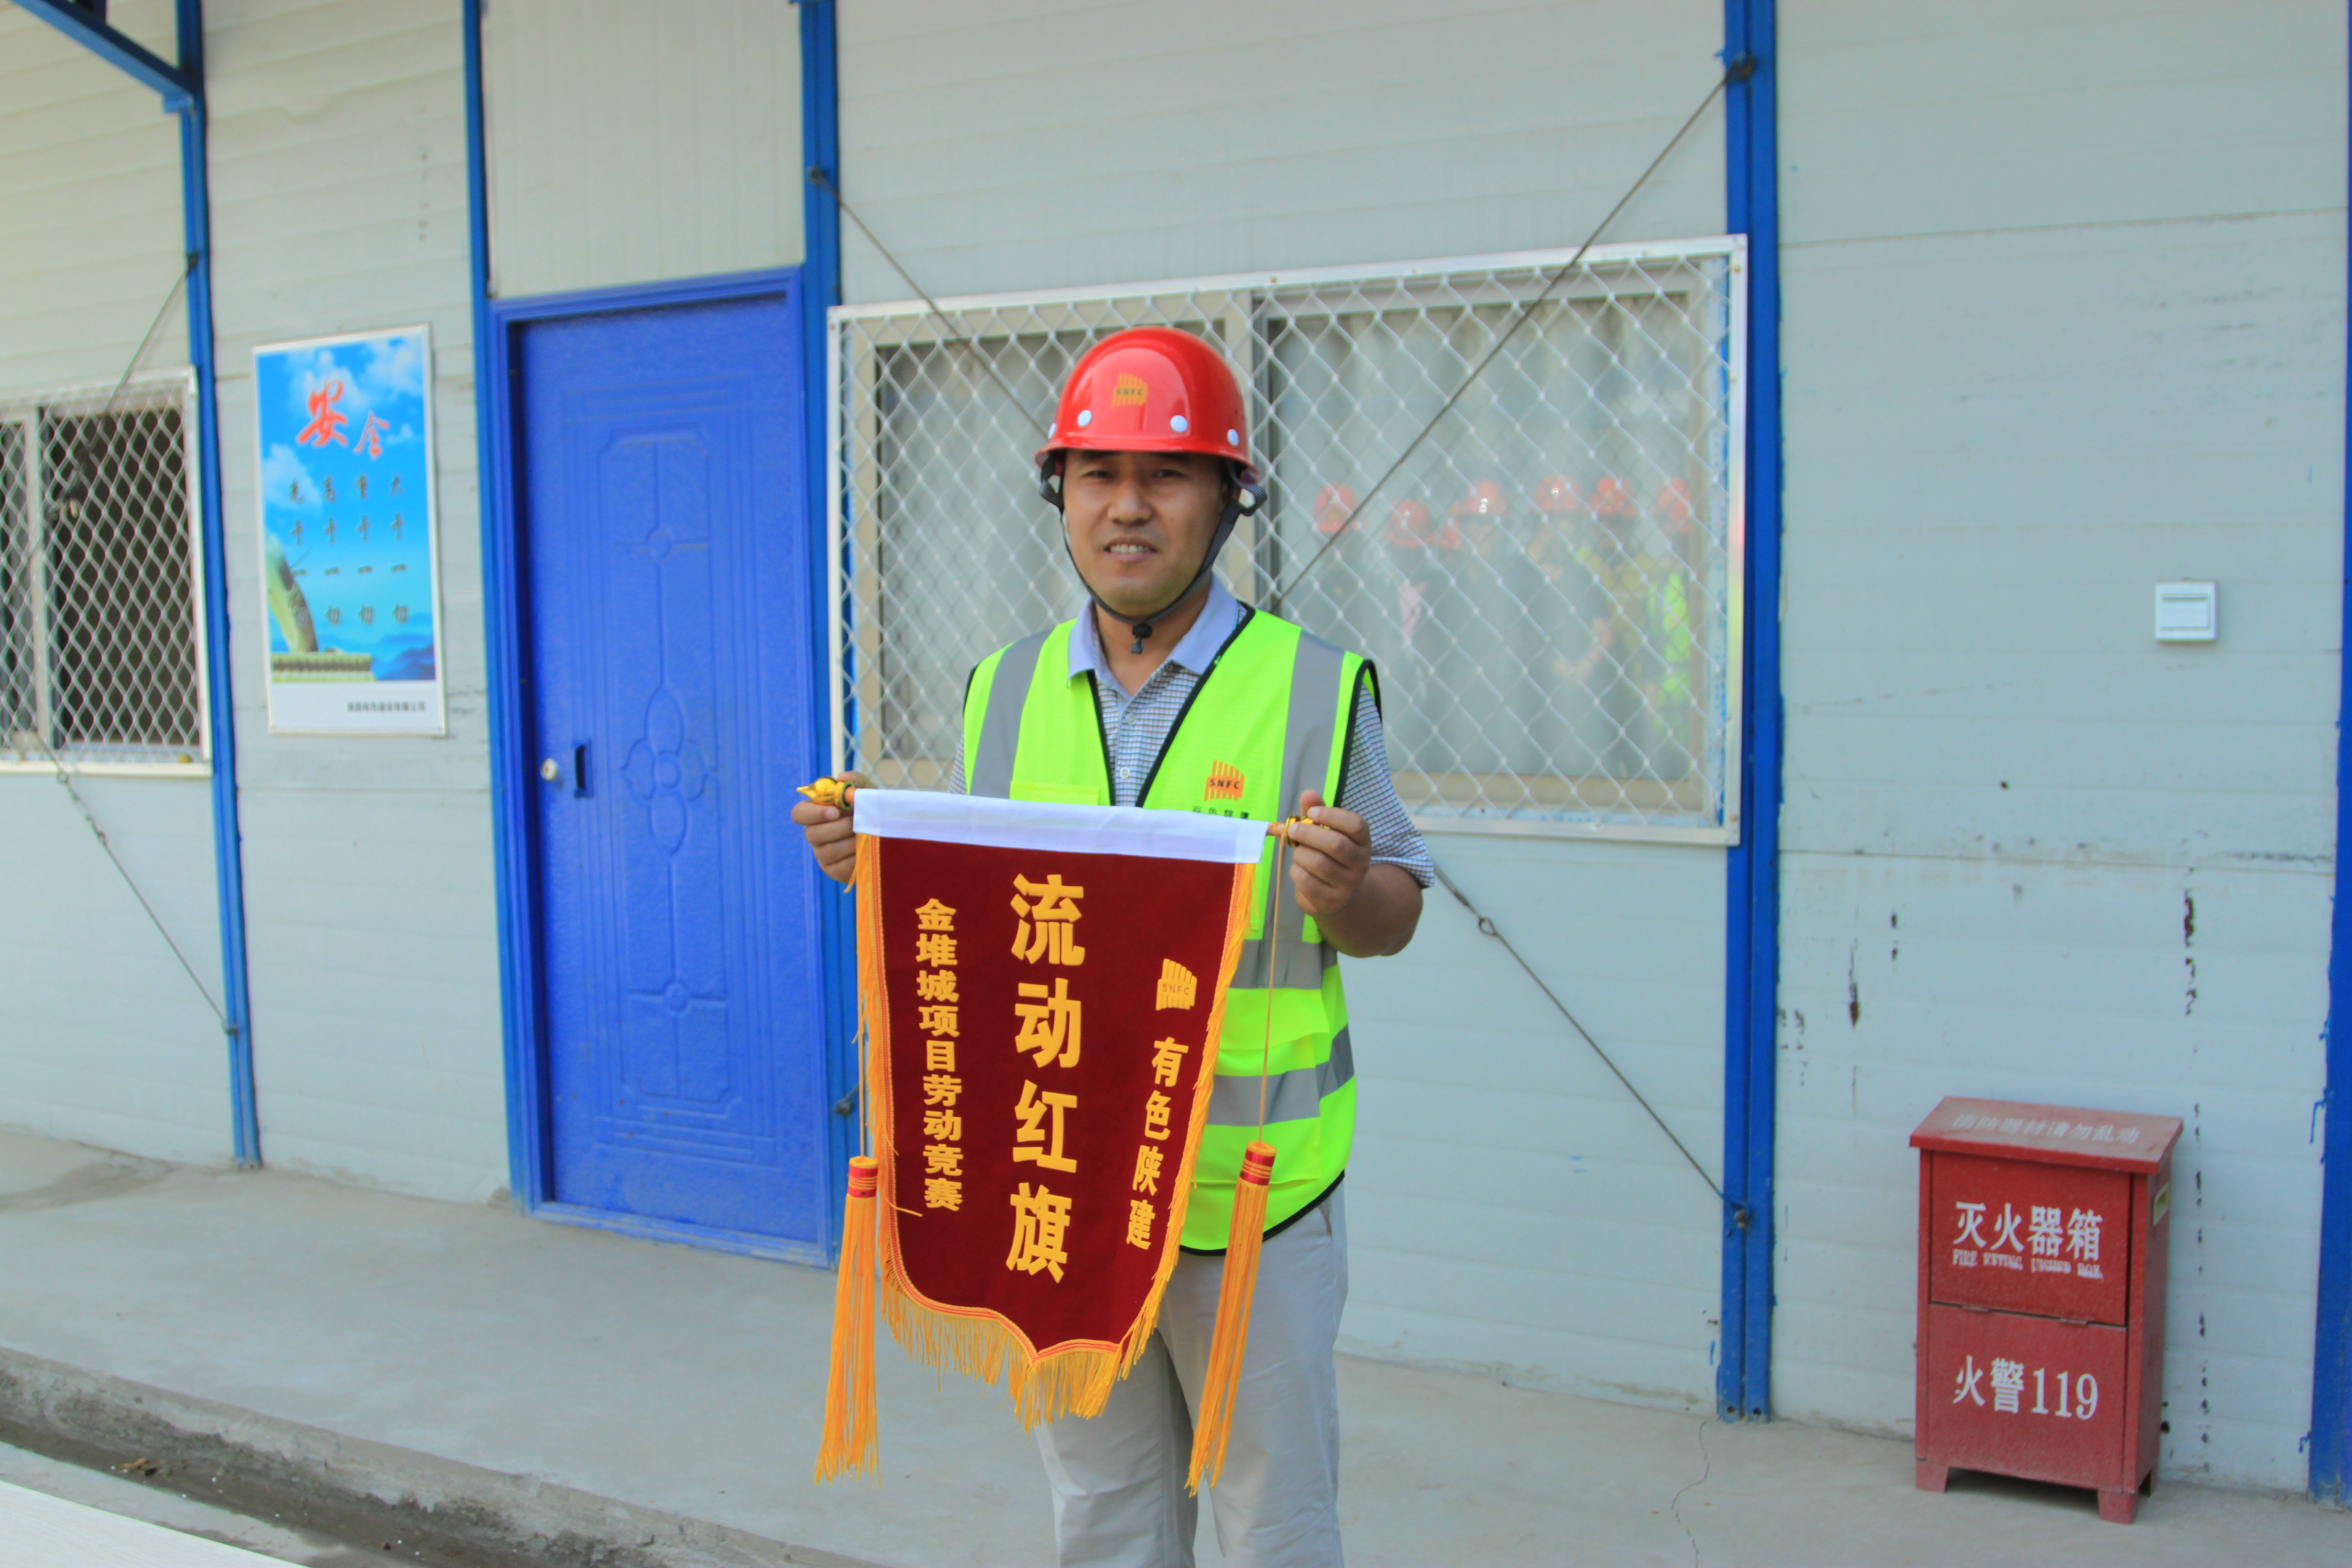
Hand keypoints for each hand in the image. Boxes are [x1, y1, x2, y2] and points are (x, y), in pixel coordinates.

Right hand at [790, 771, 869, 885]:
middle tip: (856, 824)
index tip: (835, 811)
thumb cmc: (872, 810)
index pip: (799, 813)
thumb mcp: (868, 793)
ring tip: (866, 836)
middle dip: (838, 828)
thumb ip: (856, 782)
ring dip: (849, 842)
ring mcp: (823, 854)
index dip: (813, 813)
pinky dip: (856, 858)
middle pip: (812, 834)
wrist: (889, 835)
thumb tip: (842, 778)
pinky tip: (867, 851)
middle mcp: (815, 834)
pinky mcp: (834, 871)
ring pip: (827, 851)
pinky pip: (840, 867)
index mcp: (817, 813)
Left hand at [1285, 790, 1370, 918]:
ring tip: (1299, 852)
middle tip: (1293, 829)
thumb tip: (1308, 794)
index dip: (1332, 815)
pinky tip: (1298, 869)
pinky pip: (1307, 881)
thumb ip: (1318, 812)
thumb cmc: (1328, 856)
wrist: (1335, 896)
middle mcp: (1361, 864)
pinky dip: (1296, 872)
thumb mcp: (1326, 832)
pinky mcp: (1331, 901)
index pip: (1356, 825)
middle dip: (1309, 834)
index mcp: (1363, 842)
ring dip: (1301, 854)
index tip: (1311, 813)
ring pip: (1319, 863)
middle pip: (1336, 845)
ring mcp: (1348, 885)